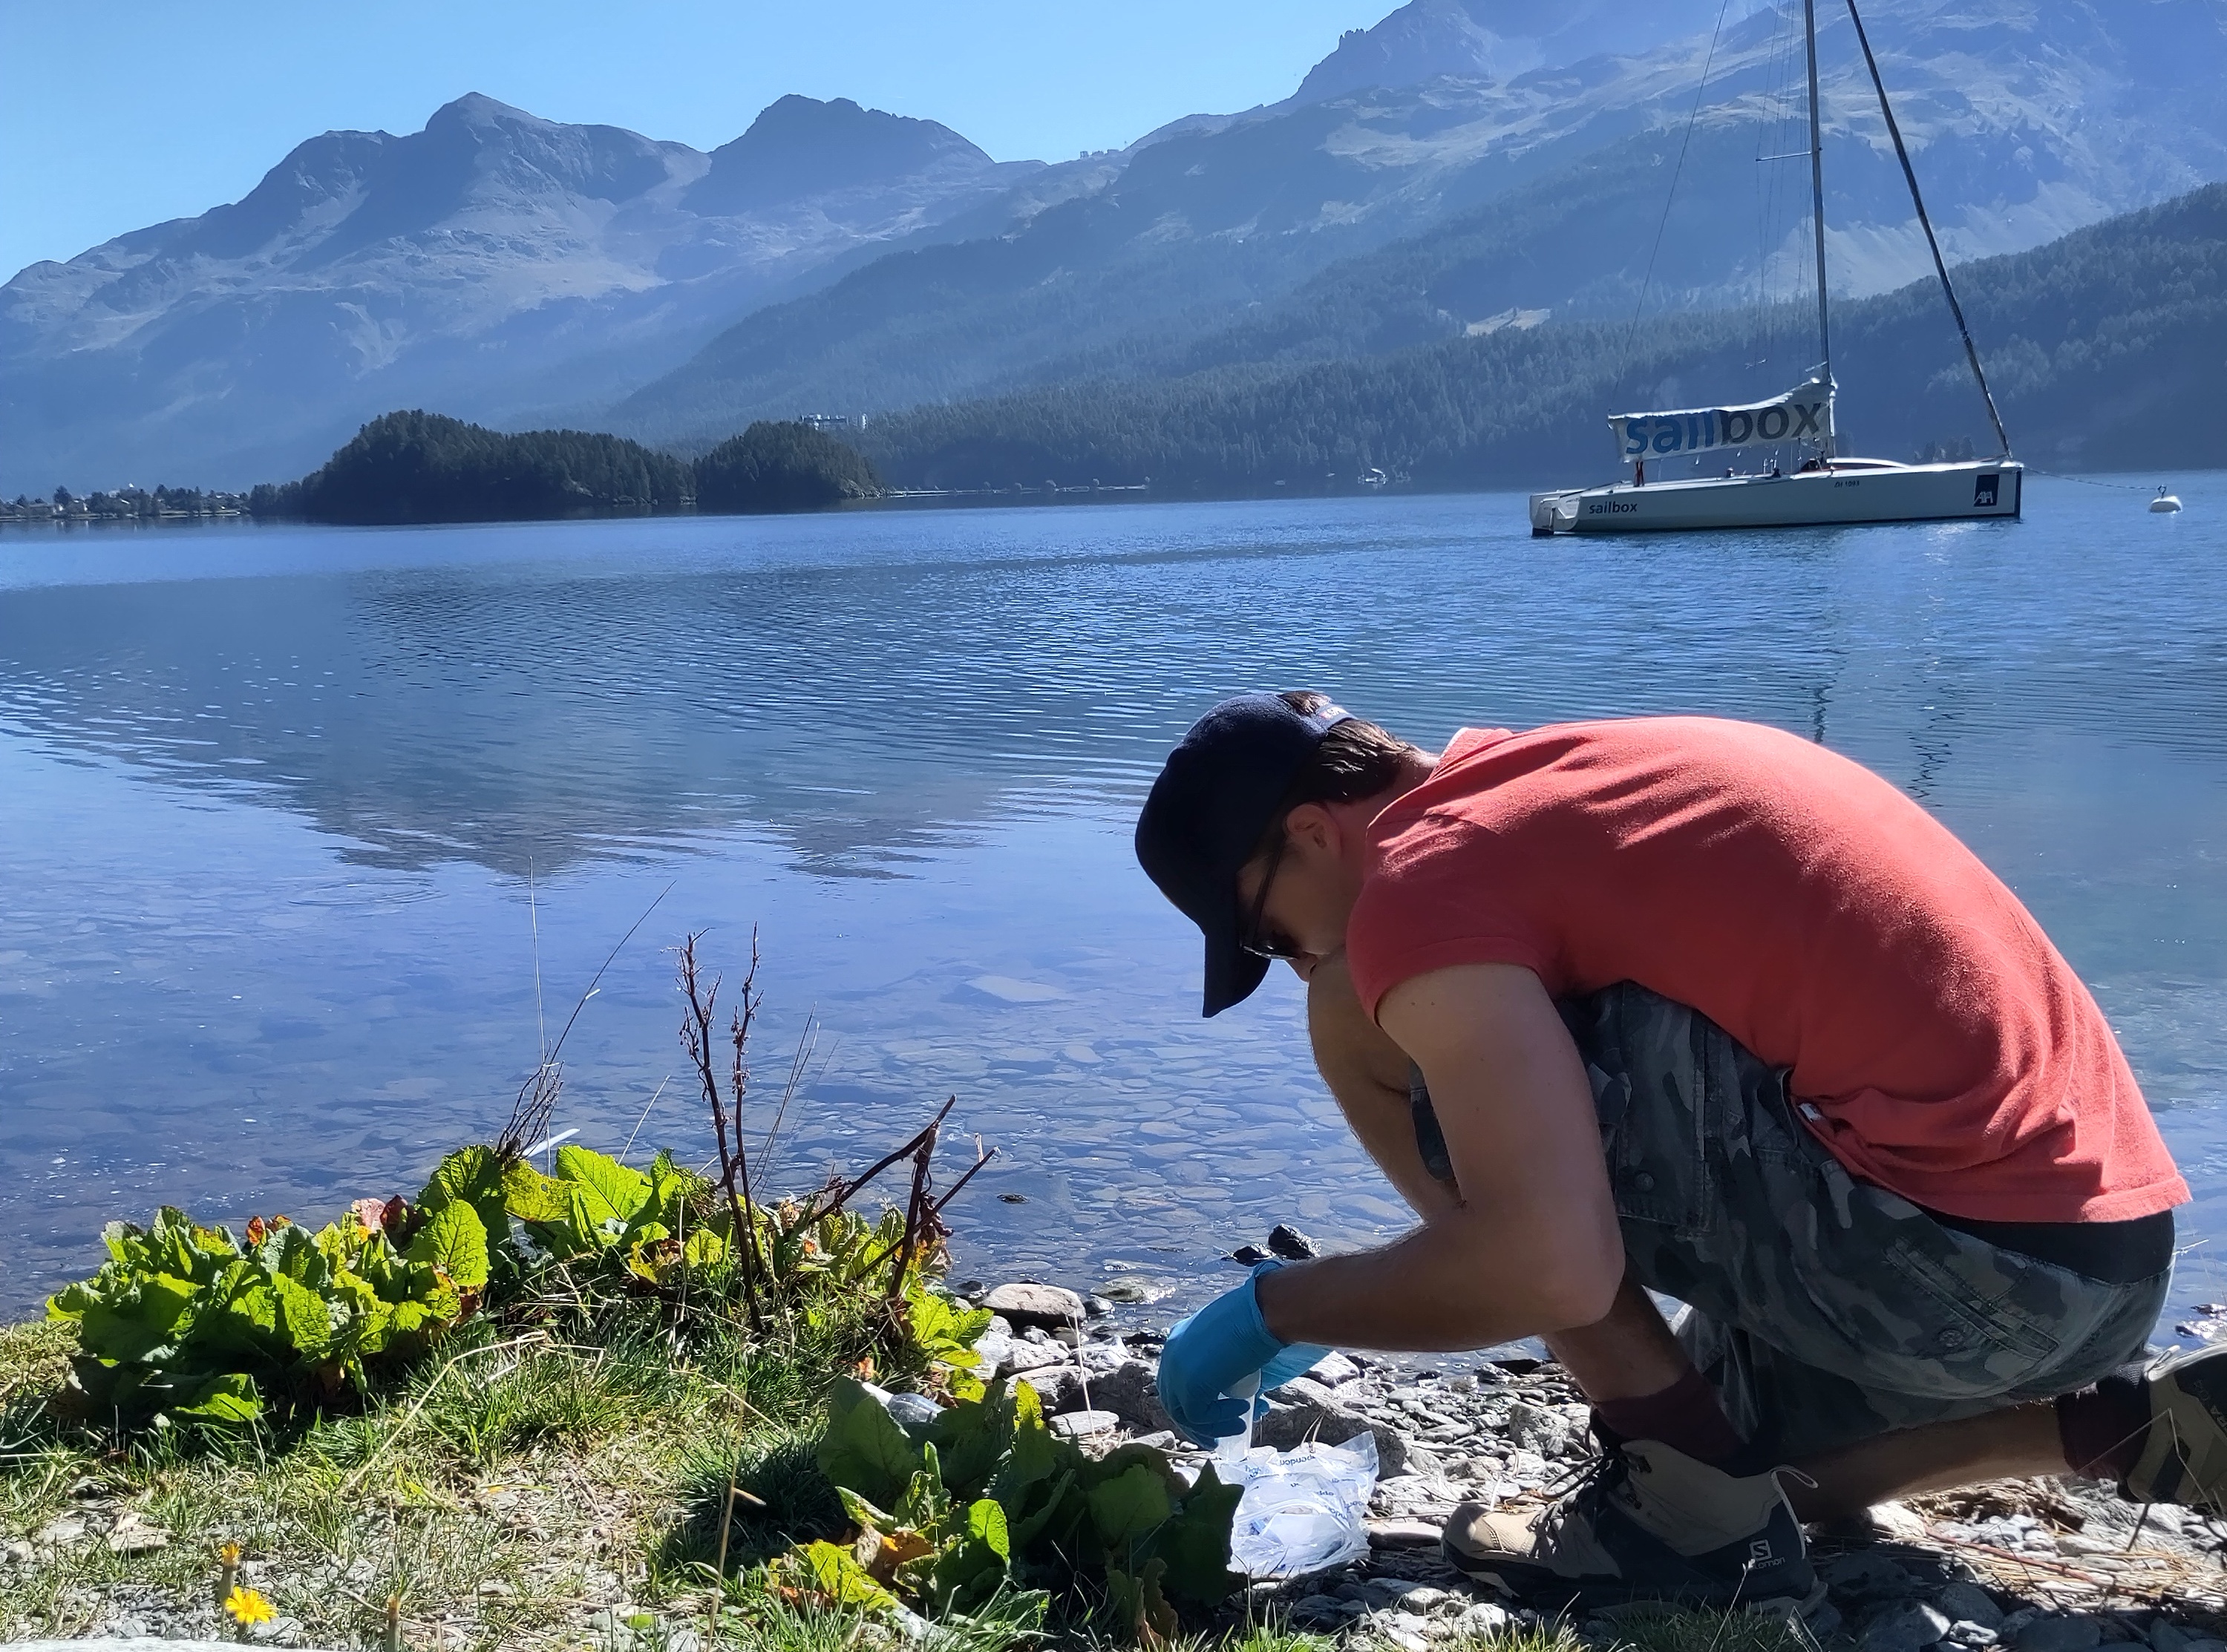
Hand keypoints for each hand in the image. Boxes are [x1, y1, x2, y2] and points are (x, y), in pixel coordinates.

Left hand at [1156, 1262, 1328, 1444]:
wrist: (1269, 1313)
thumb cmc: (1264, 1326)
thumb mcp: (1241, 1355)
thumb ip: (1235, 1381)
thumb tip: (1248, 1407)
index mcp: (1183, 1338)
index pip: (1177, 1380)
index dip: (1198, 1401)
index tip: (1224, 1413)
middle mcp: (1173, 1352)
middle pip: (1174, 1399)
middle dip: (1200, 1422)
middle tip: (1225, 1432)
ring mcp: (1178, 1368)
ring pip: (1182, 1412)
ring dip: (1212, 1427)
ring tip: (1240, 1425)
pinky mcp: (1190, 1383)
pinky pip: (1196, 1416)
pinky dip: (1218, 1422)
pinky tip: (1242, 1410)